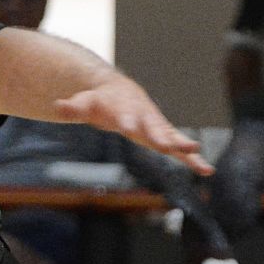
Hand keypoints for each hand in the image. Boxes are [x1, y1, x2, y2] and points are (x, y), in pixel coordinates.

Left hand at [52, 79, 211, 174]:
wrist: (120, 93)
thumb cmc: (99, 101)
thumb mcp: (83, 103)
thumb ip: (72, 108)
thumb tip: (56, 106)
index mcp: (124, 111)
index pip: (125, 117)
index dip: (126, 121)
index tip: (129, 127)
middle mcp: (144, 119)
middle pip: (153, 128)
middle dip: (161, 136)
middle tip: (169, 145)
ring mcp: (156, 127)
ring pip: (172, 138)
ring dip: (184, 147)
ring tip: (200, 157)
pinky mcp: (164, 136)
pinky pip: (180, 150)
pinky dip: (193, 160)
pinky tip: (207, 170)